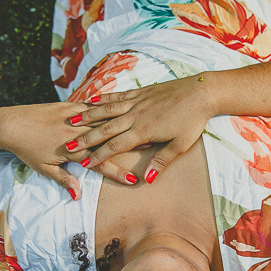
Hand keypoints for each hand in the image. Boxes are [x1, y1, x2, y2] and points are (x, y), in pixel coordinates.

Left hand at [0, 103, 141, 198]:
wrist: (11, 123)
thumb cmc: (27, 149)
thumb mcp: (44, 168)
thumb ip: (64, 179)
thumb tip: (78, 195)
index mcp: (73, 151)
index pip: (101, 165)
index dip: (118, 173)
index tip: (135, 180)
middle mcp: (78, 133)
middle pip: (109, 141)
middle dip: (131, 146)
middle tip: (151, 148)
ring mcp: (75, 117)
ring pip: (104, 122)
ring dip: (123, 126)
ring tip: (141, 127)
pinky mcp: (70, 105)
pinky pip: (93, 108)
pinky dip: (107, 110)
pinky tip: (121, 109)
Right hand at [64, 75, 216, 182]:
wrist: (201, 91)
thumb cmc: (193, 120)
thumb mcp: (180, 144)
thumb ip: (162, 161)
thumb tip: (148, 179)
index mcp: (144, 130)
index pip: (116, 145)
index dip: (98, 155)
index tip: (83, 162)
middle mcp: (136, 115)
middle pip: (105, 128)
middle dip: (85, 137)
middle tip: (68, 144)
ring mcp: (137, 101)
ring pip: (107, 110)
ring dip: (88, 116)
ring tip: (72, 120)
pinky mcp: (141, 91)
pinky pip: (118, 95)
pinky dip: (103, 99)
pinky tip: (92, 100)